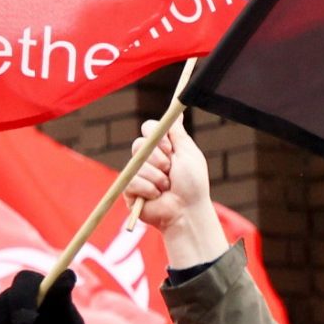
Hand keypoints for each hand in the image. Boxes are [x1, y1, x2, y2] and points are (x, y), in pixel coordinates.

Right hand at [125, 122, 228, 268]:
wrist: (187, 211)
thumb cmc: (193, 184)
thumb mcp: (188, 153)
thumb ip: (178, 133)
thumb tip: (177, 112)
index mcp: (162, 148)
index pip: (148, 128)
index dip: (158, 136)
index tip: (170, 148)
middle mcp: (148, 159)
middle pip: (139, 144)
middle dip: (157, 158)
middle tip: (170, 170)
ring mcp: (137, 174)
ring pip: (137, 164)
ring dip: (157, 177)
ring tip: (167, 187)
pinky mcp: (130, 190)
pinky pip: (132, 181)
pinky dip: (148, 189)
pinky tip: (157, 196)